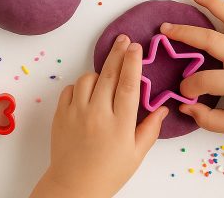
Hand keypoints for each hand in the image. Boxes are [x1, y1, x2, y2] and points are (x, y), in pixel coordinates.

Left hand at [30, 36, 167, 197]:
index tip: (136, 48)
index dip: (133, 63)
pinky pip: (70, 89)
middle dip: (117, 54)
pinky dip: (80, 86)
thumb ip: (150, 128)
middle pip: (108, 75)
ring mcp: (76, 113)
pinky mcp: (60, 114)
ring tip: (106, 78)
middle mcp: (98, 114)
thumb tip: (162, 106)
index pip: (128, 85)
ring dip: (98, 74)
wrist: (75, 185)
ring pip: (87, 79)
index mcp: (120, 124)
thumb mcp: (136, 154)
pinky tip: (88, 93)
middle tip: (123, 40)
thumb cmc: (109, 171)